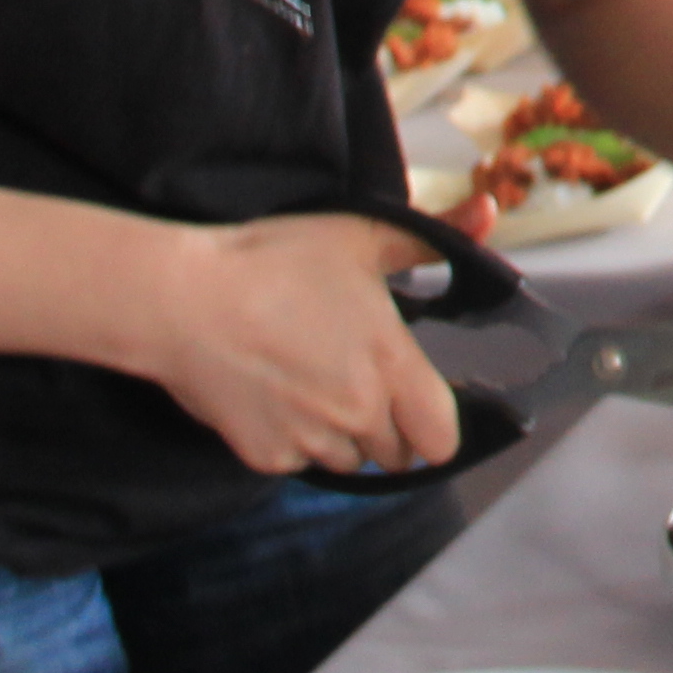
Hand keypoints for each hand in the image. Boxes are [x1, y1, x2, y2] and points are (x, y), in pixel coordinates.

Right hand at [142, 213, 465, 476]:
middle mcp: (357, 413)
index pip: (442, 438)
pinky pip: (297, 462)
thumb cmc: (273, 262)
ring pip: (348, 460)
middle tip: (357, 382)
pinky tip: (273, 394)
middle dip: (388, 427)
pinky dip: (293, 439)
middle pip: (396, 453)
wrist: (183, 300)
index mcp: (391, 365)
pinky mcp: (265, 456)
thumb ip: (434, 235)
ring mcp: (310, 440)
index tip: (421, 405)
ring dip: (342, 437)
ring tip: (312, 384)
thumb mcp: (361, 235)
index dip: (436, 426)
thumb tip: (489, 210)